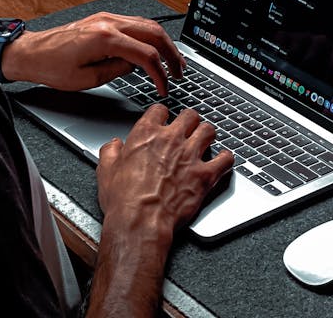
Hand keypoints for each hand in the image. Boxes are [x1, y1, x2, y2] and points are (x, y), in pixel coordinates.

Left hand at [0, 12, 184, 94]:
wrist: (30, 52)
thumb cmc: (51, 67)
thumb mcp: (86, 79)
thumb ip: (116, 71)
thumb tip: (135, 66)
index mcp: (105, 39)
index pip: (146, 54)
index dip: (160, 73)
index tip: (164, 86)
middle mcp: (108, 22)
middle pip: (153, 33)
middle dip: (171, 53)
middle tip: (179, 71)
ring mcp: (106, 17)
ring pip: (146, 24)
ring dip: (162, 42)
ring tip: (171, 60)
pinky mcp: (103, 19)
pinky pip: (134, 23)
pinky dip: (148, 35)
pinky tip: (152, 48)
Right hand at [96, 105, 233, 243]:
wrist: (140, 222)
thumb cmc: (124, 200)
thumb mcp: (106, 171)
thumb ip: (110, 152)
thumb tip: (114, 145)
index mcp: (146, 134)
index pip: (160, 110)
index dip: (162, 115)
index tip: (163, 120)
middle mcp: (171, 139)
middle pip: (189, 115)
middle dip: (189, 121)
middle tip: (188, 128)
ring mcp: (190, 155)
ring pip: (208, 131)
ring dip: (207, 135)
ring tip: (206, 139)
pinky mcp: (204, 175)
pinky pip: (224, 159)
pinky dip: (225, 159)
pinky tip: (223, 160)